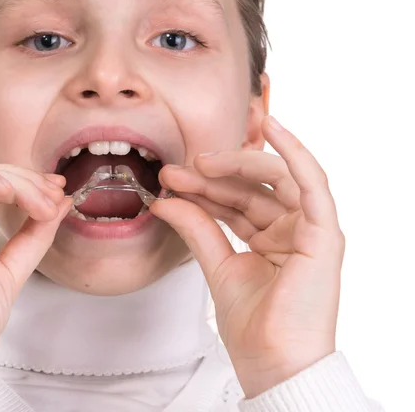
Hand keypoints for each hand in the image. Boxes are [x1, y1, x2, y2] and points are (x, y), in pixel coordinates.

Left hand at [150, 116, 344, 398]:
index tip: (169, 181)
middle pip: (251, 188)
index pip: (234, 201)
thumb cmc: (252, 325)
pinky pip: (313, 184)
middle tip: (177, 172)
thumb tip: (166, 200)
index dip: (203, 188)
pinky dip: (295, 153)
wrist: (271, 362)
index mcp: (270, 238)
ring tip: (203, 161)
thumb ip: (197, 228)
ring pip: (276, 180)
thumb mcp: (217, 264)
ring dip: (240, 165)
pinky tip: (273, 128)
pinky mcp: (325, 233)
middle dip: (214, 176)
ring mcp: (310, 230)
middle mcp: (291, 229)